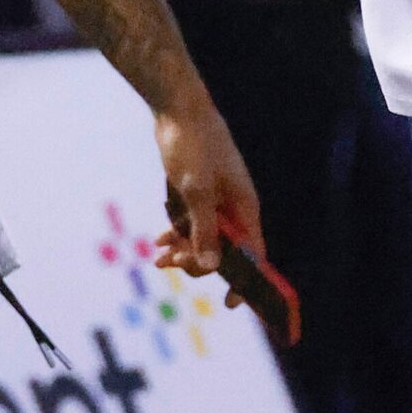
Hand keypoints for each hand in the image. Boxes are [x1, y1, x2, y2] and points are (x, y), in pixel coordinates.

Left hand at [149, 97, 258, 276]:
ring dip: (183, 251)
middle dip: (200, 262)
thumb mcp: (196, 190)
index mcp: (244, 206)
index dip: (245, 281)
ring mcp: (215, 198)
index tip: (230, 304)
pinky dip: (177, 234)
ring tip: (158, 259)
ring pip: (204, 237)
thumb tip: (211, 266)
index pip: (253, 254)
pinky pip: (191, 222)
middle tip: (172, 264)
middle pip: (225, 250)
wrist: (176, 108)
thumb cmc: (192, 145)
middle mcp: (234, 206)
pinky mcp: (197, 191)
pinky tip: (159, 241)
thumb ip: (204, 229)